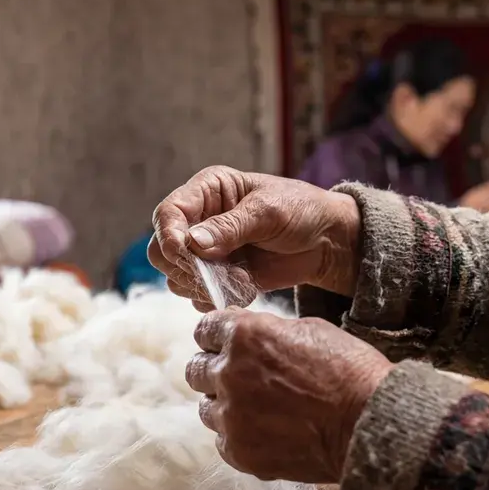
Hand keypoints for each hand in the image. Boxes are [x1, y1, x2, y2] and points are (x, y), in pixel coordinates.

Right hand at [148, 166, 361, 311]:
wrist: (327, 241)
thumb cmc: (301, 210)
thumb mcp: (268, 212)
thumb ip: (229, 227)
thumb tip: (192, 243)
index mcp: (207, 191)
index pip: (168, 213)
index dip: (169, 234)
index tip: (183, 253)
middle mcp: (199, 221)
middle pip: (161, 249)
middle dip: (181, 266)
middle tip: (209, 274)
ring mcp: (207, 252)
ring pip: (176, 277)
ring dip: (201, 285)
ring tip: (239, 279)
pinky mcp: (219, 277)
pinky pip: (198, 296)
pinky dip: (217, 298)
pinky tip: (245, 288)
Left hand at [184, 308, 392, 483]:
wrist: (371, 423)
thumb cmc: (350, 371)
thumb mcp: (309, 330)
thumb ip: (268, 333)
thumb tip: (249, 338)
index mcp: (244, 335)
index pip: (204, 330)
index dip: (216, 337)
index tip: (224, 344)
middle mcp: (228, 373)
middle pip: (196, 370)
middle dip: (215, 371)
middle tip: (241, 379)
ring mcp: (230, 416)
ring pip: (207, 408)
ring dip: (226, 405)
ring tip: (259, 410)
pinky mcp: (239, 452)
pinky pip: (224, 440)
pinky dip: (240, 436)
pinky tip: (268, 433)